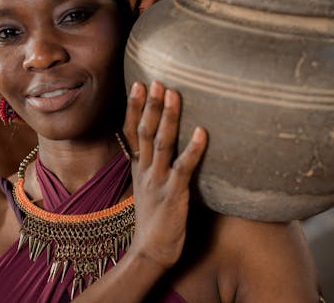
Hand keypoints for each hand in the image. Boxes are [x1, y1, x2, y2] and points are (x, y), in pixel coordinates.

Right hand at [122, 80, 207, 270]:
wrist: (150, 253)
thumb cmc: (154, 220)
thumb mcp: (146, 187)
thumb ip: (150, 166)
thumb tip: (158, 146)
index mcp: (138, 168)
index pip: (132, 131)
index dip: (134, 107)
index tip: (138, 83)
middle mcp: (145, 171)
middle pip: (145, 131)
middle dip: (151, 104)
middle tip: (156, 79)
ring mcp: (158, 182)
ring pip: (161, 143)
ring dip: (168, 118)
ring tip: (174, 94)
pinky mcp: (173, 195)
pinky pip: (183, 168)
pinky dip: (192, 149)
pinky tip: (201, 132)